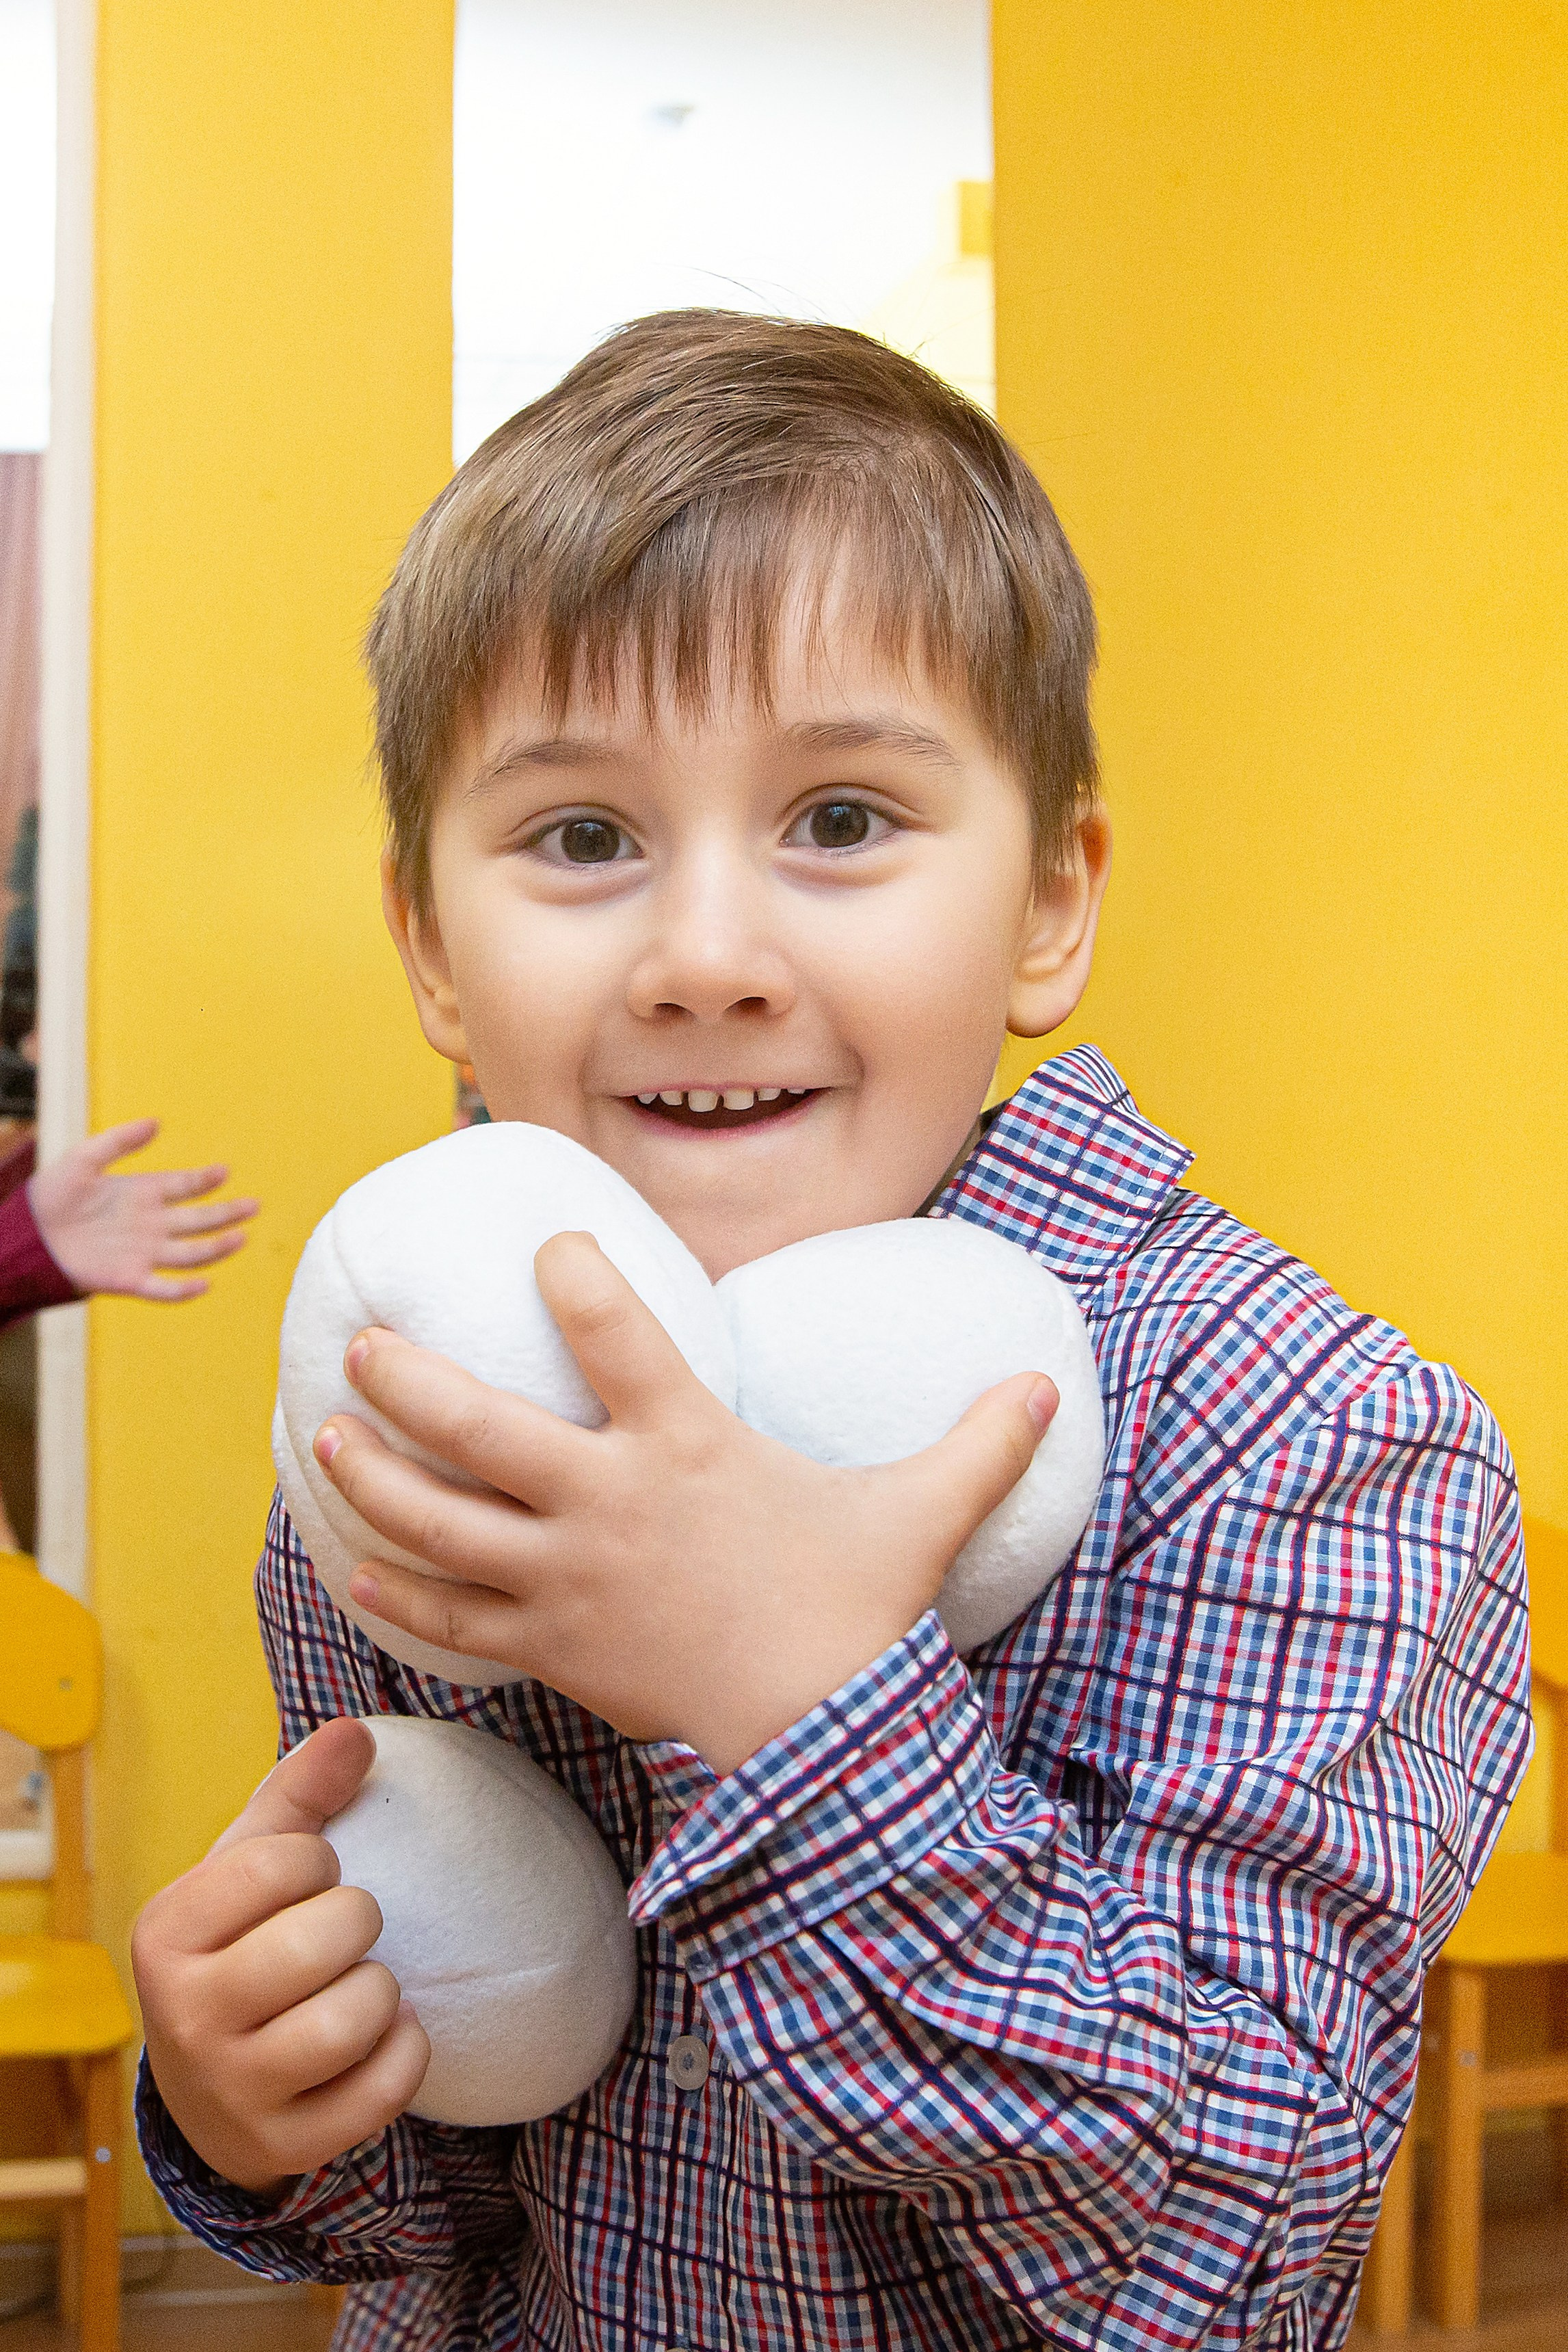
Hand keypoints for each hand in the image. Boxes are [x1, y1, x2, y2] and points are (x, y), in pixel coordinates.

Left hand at [28, 1118, 257, 1300]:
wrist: (26, 1238)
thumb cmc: (51, 1196)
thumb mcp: (83, 1159)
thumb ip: (119, 1141)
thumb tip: (156, 1123)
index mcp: (143, 1194)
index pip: (184, 1186)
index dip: (205, 1180)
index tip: (223, 1172)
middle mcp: (150, 1224)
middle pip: (198, 1220)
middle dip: (227, 1213)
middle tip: (253, 1205)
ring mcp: (143, 1253)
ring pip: (190, 1253)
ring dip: (216, 1247)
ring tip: (240, 1238)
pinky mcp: (128, 1279)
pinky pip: (162, 1288)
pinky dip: (182, 1290)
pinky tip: (203, 1285)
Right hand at [131, 1720, 430, 2196]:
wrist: (210, 2087)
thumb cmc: (239, 1948)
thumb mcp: (248, 1865)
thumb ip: (301, 1792)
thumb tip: (357, 1730)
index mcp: (166, 1933)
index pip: (284, 1861)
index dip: (319, 1861)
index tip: (305, 1880)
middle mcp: (184, 2017)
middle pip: (329, 1935)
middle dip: (356, 1923)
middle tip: (335, 1938)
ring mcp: (232, 2090)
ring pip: (359, 2014)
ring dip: (382, 1990)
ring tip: (354, 1988)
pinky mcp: (285, 2147)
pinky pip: (388, 2087)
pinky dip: (406, 2053)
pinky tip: (381, 2039)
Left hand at [315, 1233, 1057, 1772]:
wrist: (820, 1742)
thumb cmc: (859, 1612)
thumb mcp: (921, 1513)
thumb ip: (978, 1442)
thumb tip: (1049, 1385)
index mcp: (688, 1445)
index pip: (612, 1329)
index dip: (572, 1272)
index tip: (549, 1241)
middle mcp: (609, 1501)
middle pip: (478, 1425)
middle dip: (408, 1378)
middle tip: (362, 1342)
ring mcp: (568, 1580)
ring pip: (439, 1520)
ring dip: (374, 1476)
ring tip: (325, 1437)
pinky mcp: (552, 1650)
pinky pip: (454, 1619)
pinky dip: (399, 1593)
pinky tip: (356, 1568)